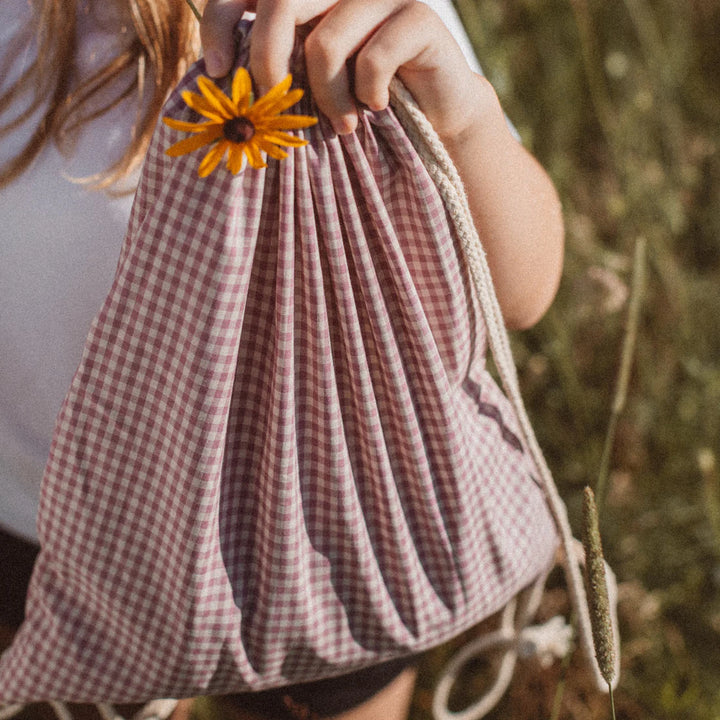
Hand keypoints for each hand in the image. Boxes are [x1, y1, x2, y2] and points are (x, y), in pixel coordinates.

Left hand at [200, 0, 478, 136]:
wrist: (435, 115)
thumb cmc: (362, 103)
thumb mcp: (309, 86)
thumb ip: (274, 72)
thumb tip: (219, 84)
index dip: (218, 21)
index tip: (216, 71)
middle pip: (281, 1)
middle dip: (267, 61)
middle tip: (274, 105)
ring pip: (326, 42)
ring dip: (327, 99)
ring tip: (341, 127)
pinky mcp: (418, 17)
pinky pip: (374, 58)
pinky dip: (368, 95)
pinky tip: (376, 108)